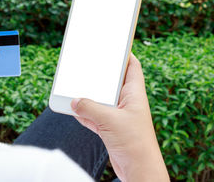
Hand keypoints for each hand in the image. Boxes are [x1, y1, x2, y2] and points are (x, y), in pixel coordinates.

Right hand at [71, 54, 168, 181]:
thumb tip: (74, 101)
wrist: (138, 171)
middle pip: (112, 82)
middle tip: (85, 65)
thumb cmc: (135, 144)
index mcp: (134, 95)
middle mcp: (127, 103)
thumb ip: (90, 108)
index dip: (124, 54)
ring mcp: (119, 116)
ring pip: (101, 100)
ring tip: (74, 88)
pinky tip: (74, 109)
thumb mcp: (110, 121)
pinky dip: (85, 113)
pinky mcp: (111, 128)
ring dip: (89, 97)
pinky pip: (95, 115)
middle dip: (99, 76)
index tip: (112, 44)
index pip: (132, 67)